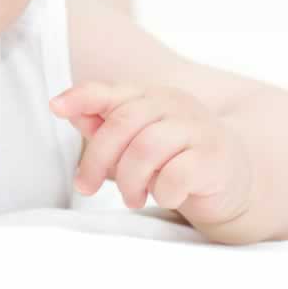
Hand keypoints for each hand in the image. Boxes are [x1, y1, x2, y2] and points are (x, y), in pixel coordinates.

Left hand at [49, 81, 252, 227]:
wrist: (232, 180)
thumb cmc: (173, 158)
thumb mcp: (135, 141)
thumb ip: (103, 126)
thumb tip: (69, 111)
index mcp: (149, 96)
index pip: (109, 90)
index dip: (81, 97)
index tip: (55, 107)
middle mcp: (174, 104)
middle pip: (123, 123)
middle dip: (97, 159)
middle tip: (87, 187)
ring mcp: (197, 128)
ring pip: (146, 148)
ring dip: (129, 181)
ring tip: (131, 198)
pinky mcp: (214, 157)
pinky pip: (176, 174)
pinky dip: (161, 192)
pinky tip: (164, 197)